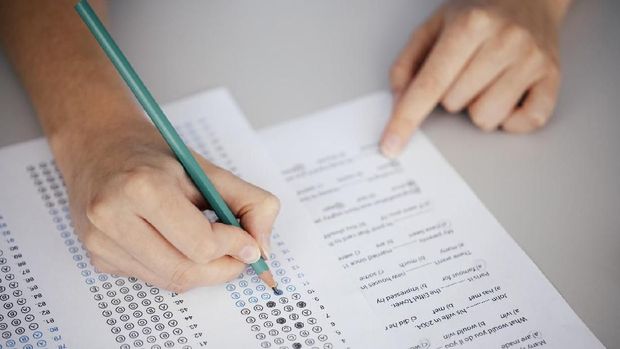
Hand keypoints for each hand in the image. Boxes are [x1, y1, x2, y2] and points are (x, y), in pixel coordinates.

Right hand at [57, 118, 278, 291]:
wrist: (99, 147)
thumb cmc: (155, 156)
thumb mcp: (206, 168)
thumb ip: (248, 202)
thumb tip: (261, 248)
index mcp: (142, 187)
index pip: (201, 243)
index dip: (235, 248)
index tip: (250, 244)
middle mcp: (113, 217)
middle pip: (185, 271)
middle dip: (223, 268)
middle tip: (240, 256)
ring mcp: (100, 242)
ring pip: (169, 281)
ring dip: (202, 272)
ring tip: (211, 246)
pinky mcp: (98, 258)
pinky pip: (152, 278)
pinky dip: (176, 267)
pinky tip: (175, 243)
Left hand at [381, 0, 569, 156]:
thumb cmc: (477, 13)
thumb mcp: (433, 26)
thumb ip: (408, 64)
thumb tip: (399, 102)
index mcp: (470, 25)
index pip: (430, 85)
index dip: (406, 119)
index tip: (391, 146)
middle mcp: (505, 40)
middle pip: (454, 104)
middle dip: (451, 94)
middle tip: (465, 69)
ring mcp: (531, 60)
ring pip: (485, 118)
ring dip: (478, 107)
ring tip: (486, 79)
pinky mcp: (552, 78)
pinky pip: (525, 123)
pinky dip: (511, 119)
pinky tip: (507, 95)